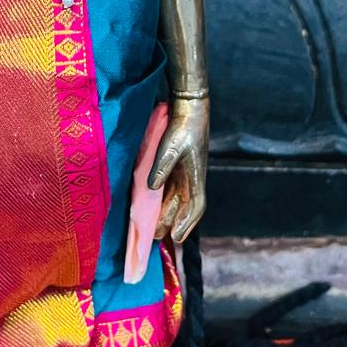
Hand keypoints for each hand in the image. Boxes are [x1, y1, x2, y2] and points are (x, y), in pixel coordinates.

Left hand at [149, 94, 208, 244]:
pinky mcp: (177, 168)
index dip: (186, 223)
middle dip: (170, 224)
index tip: (176, 238)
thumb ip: (162, 167)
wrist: (189, 108)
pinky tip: (151, 205)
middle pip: (182, 208)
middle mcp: (192, 180)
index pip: (195, 207)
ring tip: (151, 229)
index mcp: (196, 177)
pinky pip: (170, 190)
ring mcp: (185, 175)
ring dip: (165, 214)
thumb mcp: (171, 147)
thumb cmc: (184, 127)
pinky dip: (162, 201)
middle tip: (154, 238)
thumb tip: (153, 187)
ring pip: (175, 201)